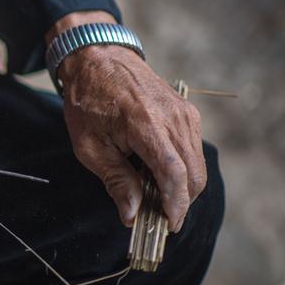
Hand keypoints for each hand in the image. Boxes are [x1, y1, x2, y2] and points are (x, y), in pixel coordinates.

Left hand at [50, 12, 206, 232]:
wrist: (99, 59)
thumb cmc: (87, 101)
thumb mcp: (89, 146)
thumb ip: (115, 180)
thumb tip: (131, 214)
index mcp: (146, 124)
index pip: (174, 174)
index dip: (175, 204)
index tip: (168, 225)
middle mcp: (173, 118)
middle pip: (193, 174)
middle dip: (179, 202)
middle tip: (156, 218)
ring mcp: (185, 114)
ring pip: (197, 165)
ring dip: (181, 188)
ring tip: (153, 196)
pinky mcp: (187, 113)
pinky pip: (193, 150)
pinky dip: (182, 169)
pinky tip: (156, 173)